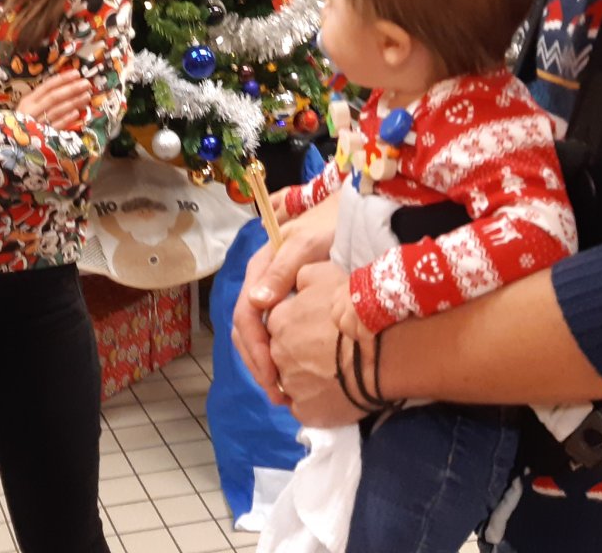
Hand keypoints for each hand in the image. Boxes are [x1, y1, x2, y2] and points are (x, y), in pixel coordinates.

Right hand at [15, 70, 92, 131]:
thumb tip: (65, 86)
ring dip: (73, 102)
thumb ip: (43, 97)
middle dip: (71, 89)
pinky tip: (77, 113)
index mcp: (28, 100)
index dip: (63, 79)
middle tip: (86, 83)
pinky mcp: (43, 137)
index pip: (47, 86)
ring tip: (86, 96)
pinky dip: (66, 119)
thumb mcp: (28, 106)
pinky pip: (56, 126)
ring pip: (57, 110)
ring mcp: (38, 123)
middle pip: (54, 97)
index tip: (76, 73)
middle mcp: (32, 110)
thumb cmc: (24, 121)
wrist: (11, 144)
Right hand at [229, 195, 341, 396]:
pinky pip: (272, 329)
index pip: (245, 316)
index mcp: (260, 267)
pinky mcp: (288, 297)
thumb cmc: (332, 223)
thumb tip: (257, 302)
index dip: (256, 350)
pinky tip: (291, 370)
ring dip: (264, 363)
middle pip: (245, 329)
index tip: (274, 378)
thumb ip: (283, 270)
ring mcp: (274, 289)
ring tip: (283, 391)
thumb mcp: (309, 243)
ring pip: (256, 333)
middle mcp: (261, 280)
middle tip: (278, 395)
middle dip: (257, 364)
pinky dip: (276, 353)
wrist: (355, 206)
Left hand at [267, 262, 364, 426]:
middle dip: (297, 354)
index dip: (297, 327)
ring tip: (333, 374)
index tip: (317, 330)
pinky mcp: (307, 412)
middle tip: (325, 353)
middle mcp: (277, 354)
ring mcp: (291, 385)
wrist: (385, 350)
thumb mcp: (324, 275)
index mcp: (278, 321)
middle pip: (280, 355)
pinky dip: (315, 403)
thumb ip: (299, 277)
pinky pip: (304, 408)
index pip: (277, 325)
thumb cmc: (356, 310)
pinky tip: (334, 393)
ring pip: (291, 383)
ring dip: (305, 379)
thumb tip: (292, 287)